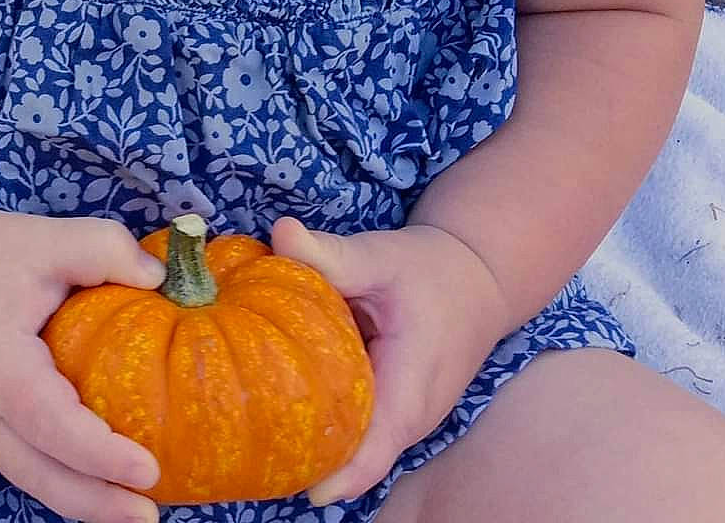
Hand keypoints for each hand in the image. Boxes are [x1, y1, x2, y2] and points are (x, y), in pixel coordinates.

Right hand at [0, 200, 166, 522]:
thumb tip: (158, 280)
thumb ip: (105, 249)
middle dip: (96, 504)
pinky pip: (17, 459)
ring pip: (26, 475)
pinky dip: (56, 476)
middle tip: (149, 513)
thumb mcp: (45, 237)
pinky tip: (93, 476)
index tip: (149, 469)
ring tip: (131, 509)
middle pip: (39, 475)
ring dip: (78, 499)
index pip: (53, 425)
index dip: (101, 455)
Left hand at [270, 216, 509, 504]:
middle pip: (356, 456)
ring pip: (354, 444)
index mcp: (410, 388)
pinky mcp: (390, 408)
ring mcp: (400, 418)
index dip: (341, 474)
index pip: (376, 450)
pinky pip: (355, 425)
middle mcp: (408, 416)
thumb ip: (332, 254)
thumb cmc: (428, 271)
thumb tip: (281, 234)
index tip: (304, 489)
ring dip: (313, 440)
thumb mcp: (381, 257)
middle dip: (310, 458)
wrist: (474, 280)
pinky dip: (322, 416)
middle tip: (250, 447)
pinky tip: (276, 399)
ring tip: (253, 427)